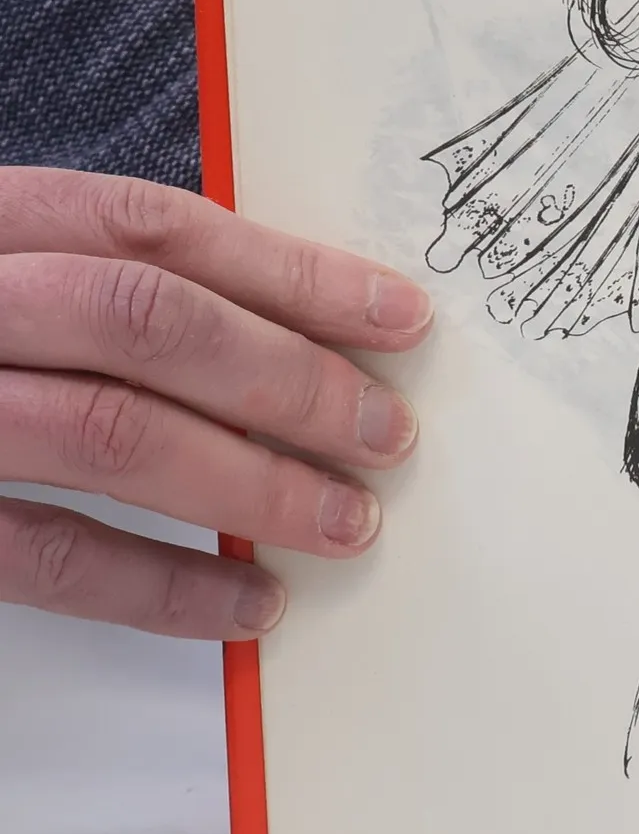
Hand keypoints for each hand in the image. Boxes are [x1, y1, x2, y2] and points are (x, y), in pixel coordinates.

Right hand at [0, 168, 431, 640]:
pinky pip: (45, 555)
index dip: (293, 272)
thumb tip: (291, 333)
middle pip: (148, 321)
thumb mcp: (0, 275)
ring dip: (252, 484)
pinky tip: (250, 605)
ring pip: (108, 432)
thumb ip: (94, 282)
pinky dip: (163, 588)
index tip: (403, 318)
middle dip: (290, 379)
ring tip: (348, 523)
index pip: (156, 227)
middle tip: (389, 434)